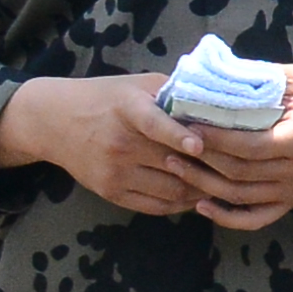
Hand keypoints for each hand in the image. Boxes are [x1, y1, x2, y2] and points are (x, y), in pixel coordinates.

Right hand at [0, 73, 220, 217]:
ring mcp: (115, 171)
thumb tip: (220, 102)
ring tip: (224, 184)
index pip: (155, 124)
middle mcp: (120, 142)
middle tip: (240, 169)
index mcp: (127, 109)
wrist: (52, 121)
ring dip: (200, 189)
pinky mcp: (111, 192)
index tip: (200, 144)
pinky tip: (197, 195)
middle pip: (173, 163)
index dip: (179, 135)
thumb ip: (174, 92)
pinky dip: (181, 203)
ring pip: (171, 189)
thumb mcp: (136, 85)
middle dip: (209, 168)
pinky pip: (156, 206)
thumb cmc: (105, 98)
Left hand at [175, 66, 292, 233]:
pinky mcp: (289, 202)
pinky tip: (200, 205)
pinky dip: (226, 218)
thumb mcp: (287, 77)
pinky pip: (254, 218)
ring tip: (176, 167)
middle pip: (241, 172)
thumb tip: (206, 81)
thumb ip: (252, 80)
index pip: (251, 145)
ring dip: (204, 185)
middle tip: (171, 147)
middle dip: (202, 160)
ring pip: (240, 196)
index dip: (216, 140)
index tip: (188, 127)